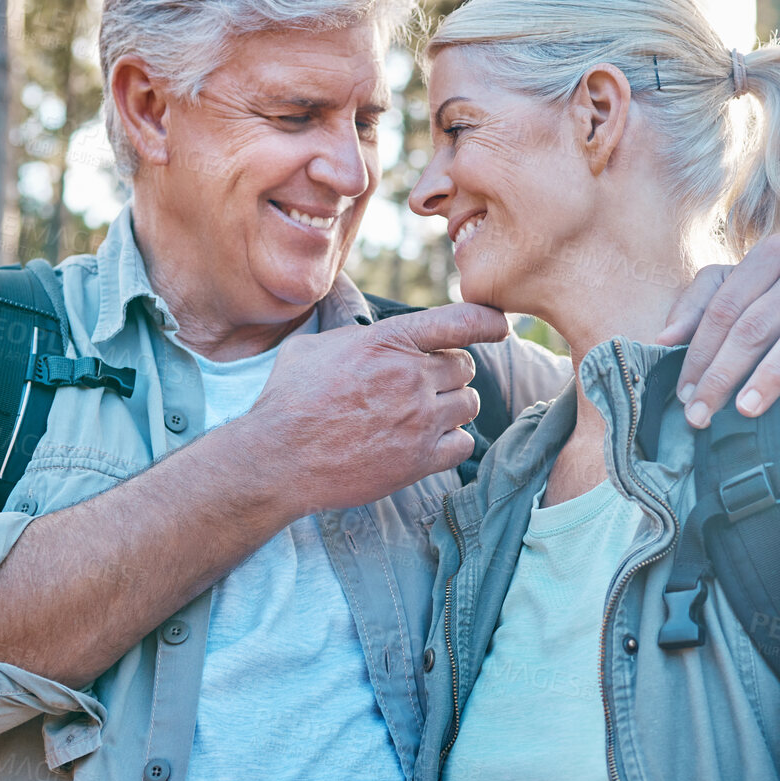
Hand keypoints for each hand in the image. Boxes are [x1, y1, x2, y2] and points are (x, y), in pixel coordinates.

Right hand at [247, 303, 510, 510]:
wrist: (279, 459)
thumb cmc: (289, 400)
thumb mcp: (314, 347)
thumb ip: (354, 335)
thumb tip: (369, 333)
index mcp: (387, 341)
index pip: (457, 321)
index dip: (486, 320)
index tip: (500, 325)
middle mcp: (410, 376)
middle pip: (464, 367)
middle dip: (449, 373)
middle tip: (423, 385)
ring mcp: (418, 419)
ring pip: (469, 404)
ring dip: (453, 406)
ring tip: (424, 413)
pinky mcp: (420, 459)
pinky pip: (462, 444)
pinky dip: (451, 441)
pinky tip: (428, 441)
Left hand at [656, 234, 779, 424]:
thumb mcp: (743, 295)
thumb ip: (701, 306)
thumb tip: (664, 339)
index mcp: (770, 254)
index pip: (724, 308)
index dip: (699, 352)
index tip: (683, 395)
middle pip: (754, 324)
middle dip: (723, 374)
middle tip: (701, 414)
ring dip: (769, 375)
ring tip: (745, 410)